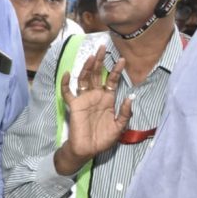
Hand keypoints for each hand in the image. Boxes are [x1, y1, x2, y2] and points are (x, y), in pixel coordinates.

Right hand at [53, 45, 132, 176]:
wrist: (88, 149)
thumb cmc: (103, 139)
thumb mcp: (119, 127)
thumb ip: (125, 113)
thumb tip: (130, 97)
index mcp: (107, 100)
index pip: (112, 81)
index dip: (116, 70)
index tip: (122, 59)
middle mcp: (95, 96)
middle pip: (97, 75)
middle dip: (100, 62)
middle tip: (102, 48)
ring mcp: (84, 99)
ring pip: (84, 79)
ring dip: (87, 68)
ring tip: (91, 57)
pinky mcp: (74, 105)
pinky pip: (68, 92)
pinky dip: (66, 83)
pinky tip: (68, 74)